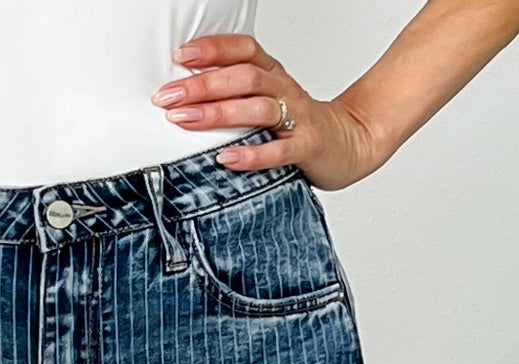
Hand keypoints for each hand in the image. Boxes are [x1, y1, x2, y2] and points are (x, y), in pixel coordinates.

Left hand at [152, 36, 385, 191]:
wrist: (350, 143)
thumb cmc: (299, 126)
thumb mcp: (267, 102)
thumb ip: (234, 96)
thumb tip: (184, 100)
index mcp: (273, 75)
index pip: (244, 50)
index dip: (213, 49)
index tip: (180, 56)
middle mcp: (284, 90)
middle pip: (244, 77)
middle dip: (203, 85)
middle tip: (168, 96)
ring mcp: (298, 118)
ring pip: (258, 108)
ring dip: (218, 113)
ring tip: (186, 120)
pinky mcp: (308, 148)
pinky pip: (279, 150)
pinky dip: (252, 155)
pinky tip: (226, 159)